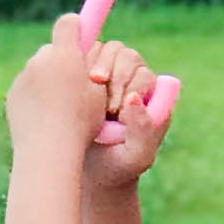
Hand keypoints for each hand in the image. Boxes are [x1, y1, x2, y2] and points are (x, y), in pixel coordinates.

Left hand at [6, 18, 110, 158]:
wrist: (47, 152)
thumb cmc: (82, 125)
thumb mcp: (99, 94)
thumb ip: (93, 70)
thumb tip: (86, 57)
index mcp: (66, 56)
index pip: (68, 24)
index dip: (76, 27)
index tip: (81, 36)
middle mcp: (40, 61)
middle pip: (52, 49)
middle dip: (61, 60)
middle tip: (73, 81)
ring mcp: (23, 77)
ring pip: (38, 69)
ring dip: (47, 79)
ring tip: (60, 105)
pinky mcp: (13, 94)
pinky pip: (26, 87)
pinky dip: (35, 95)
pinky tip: (45, 115)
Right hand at [83, 36, 179, 186]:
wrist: (90, 172)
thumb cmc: (119, 167)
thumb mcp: (137, 156)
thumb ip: (143, 131)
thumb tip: (133, 98)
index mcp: (152, 97)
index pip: (144, 74)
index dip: (129, 84)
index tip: (116, 111)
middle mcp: (131, 80)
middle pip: (125, 55)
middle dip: (112, 73)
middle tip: (101, 101)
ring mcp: (106, 76)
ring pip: (102, 51)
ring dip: (93, 66)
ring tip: (88, 93)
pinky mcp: (83, 75)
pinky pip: (81, 56)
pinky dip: (76, 65)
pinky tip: (71, 87)